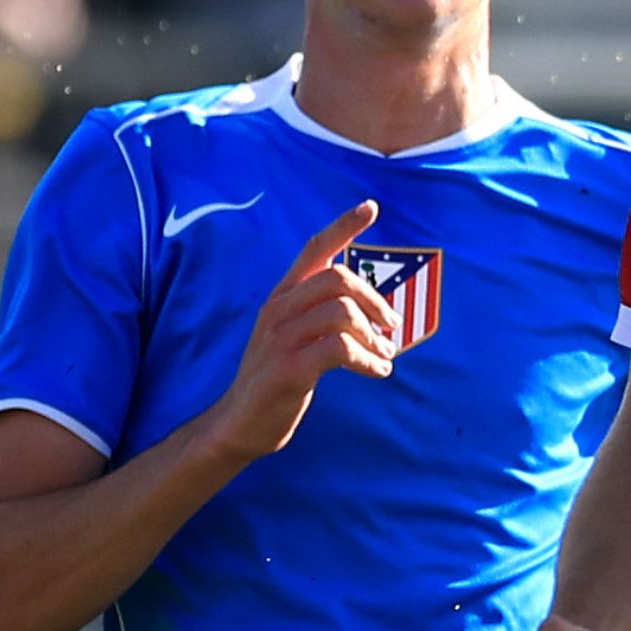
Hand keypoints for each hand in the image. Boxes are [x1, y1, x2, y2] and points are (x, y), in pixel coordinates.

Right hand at [200, 202, 394, 459]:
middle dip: (375, 301)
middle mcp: (279, 309)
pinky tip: (376, 372)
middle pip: (339, 279)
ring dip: (374, 336)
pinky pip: (340, 348)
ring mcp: (281, 337)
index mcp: (283, 297)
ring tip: (384, 357)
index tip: (371, 206)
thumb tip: (375, 314)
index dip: (343, 226)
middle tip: (392, 327)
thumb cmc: (276, 379)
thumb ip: (324, 318)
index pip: (314, 250)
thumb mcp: (295, 338)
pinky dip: (367, 360)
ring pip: (343, 313)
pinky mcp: (288, 367)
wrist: (239, 423)